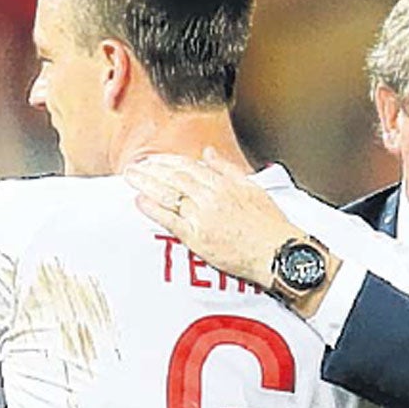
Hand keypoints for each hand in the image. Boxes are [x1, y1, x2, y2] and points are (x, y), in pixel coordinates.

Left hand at [125, 148, 301, 288]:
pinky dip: (153, 208)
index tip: (154, 159)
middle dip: (151, 168)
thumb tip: (208, 154)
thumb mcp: (252, 188)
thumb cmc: (270, 226)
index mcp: (225, 184)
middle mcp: (212, 196)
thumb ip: (227, 169)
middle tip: (134, 166)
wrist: (278, 253)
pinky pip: (170, 220)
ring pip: (169, 194)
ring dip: (146, 183)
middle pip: (174, 177)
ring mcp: (203, 216)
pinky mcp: (198, 238)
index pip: (189, 166)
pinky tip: (140, 201)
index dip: (168, 161)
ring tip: (131, 177)